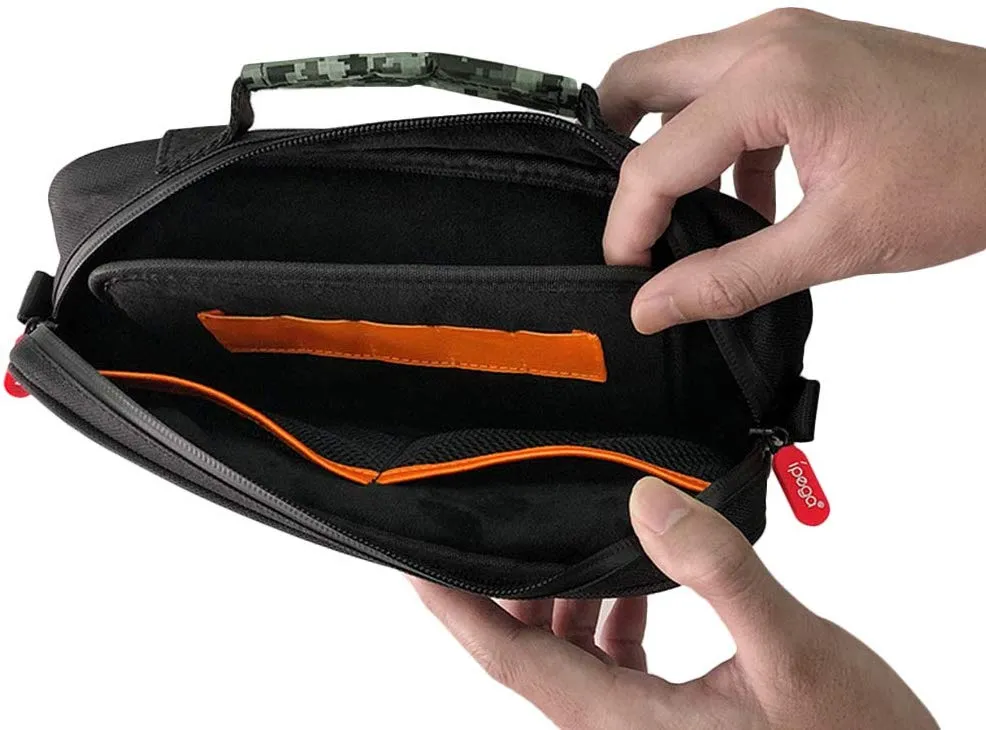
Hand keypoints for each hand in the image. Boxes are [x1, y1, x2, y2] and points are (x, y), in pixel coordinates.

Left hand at [412, 477, 937, 728]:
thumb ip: (716, 572)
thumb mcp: (787, 652)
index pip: (507, 655)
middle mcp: (617, 728)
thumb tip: (646, 501)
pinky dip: (609, 616)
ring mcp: (642, 727)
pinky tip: (634, 582)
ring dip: (562, 597)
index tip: (415, 560)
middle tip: (501, 520)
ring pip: (570, 655)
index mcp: (620, 721)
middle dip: (508, 587)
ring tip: (570, 537)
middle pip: (530, 651)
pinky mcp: (671, 721)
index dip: (453, 607)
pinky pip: (613, 663)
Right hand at [597, 9, 985, 333]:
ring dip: (669, 147)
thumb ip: (731, 277)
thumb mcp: (835, 241)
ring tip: (691, 217)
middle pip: (639, 82)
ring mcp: (787, 41)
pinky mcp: (804, 56)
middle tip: (630, 221)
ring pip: (679, 82)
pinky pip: (726, 92)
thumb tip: (657, 304)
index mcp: (772, 80)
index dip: (628, 224)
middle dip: (615, 152)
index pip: (656, 156)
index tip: (629, 271)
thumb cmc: (965, 170)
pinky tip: (746, 202)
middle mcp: (769, 42)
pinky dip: (716, 145)